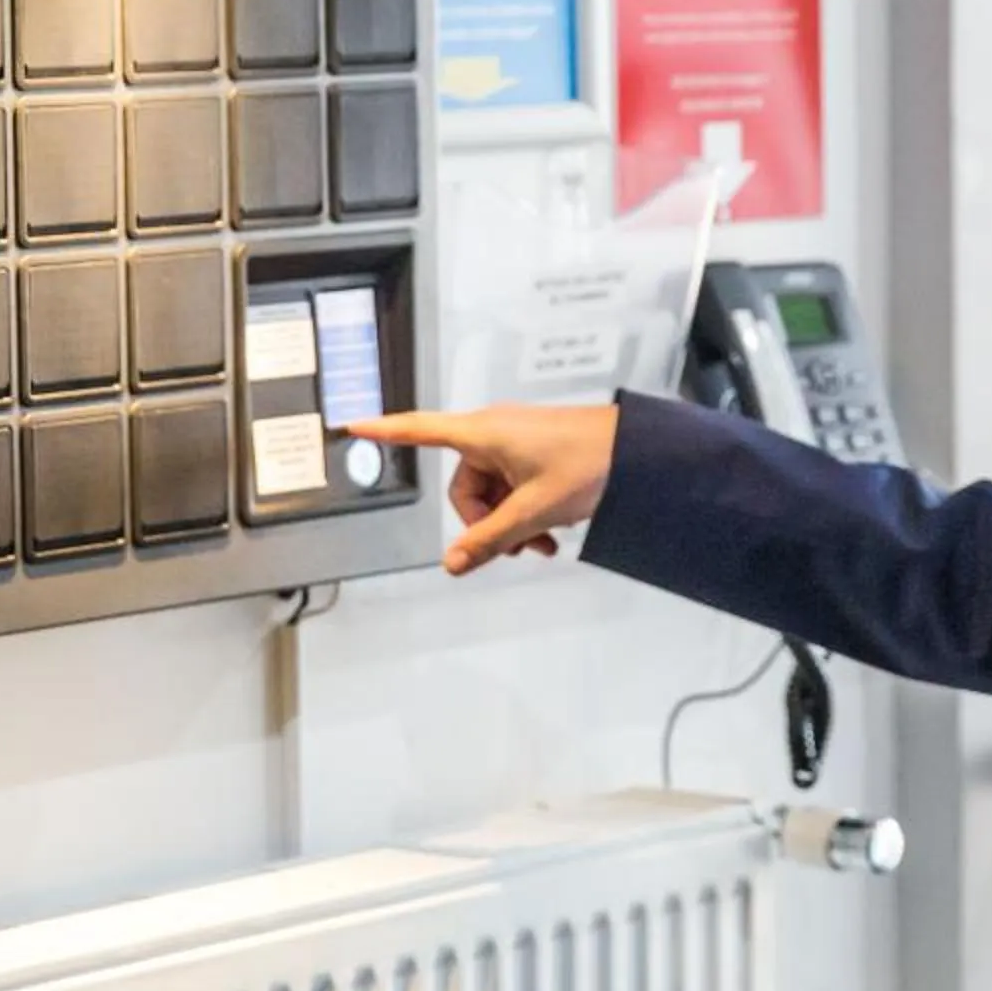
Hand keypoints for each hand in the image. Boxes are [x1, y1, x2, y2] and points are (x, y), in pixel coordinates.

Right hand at [349, 405, 619, 573]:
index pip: (420, 430)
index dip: (385, 432)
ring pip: (491, 493)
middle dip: (486, 522)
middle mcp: (492, 432)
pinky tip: (548, 534)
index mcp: (483, 433)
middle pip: (464, 487)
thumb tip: (453, 565)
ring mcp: (513, 442)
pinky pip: (512, 487)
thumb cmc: (589, 461)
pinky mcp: (532, 452)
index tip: (353, 426)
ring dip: (510, 523)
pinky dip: (524, 512)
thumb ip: (490, 539)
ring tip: (543, 544)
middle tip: (519, 547)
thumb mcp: (533, 509)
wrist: (638, 450)